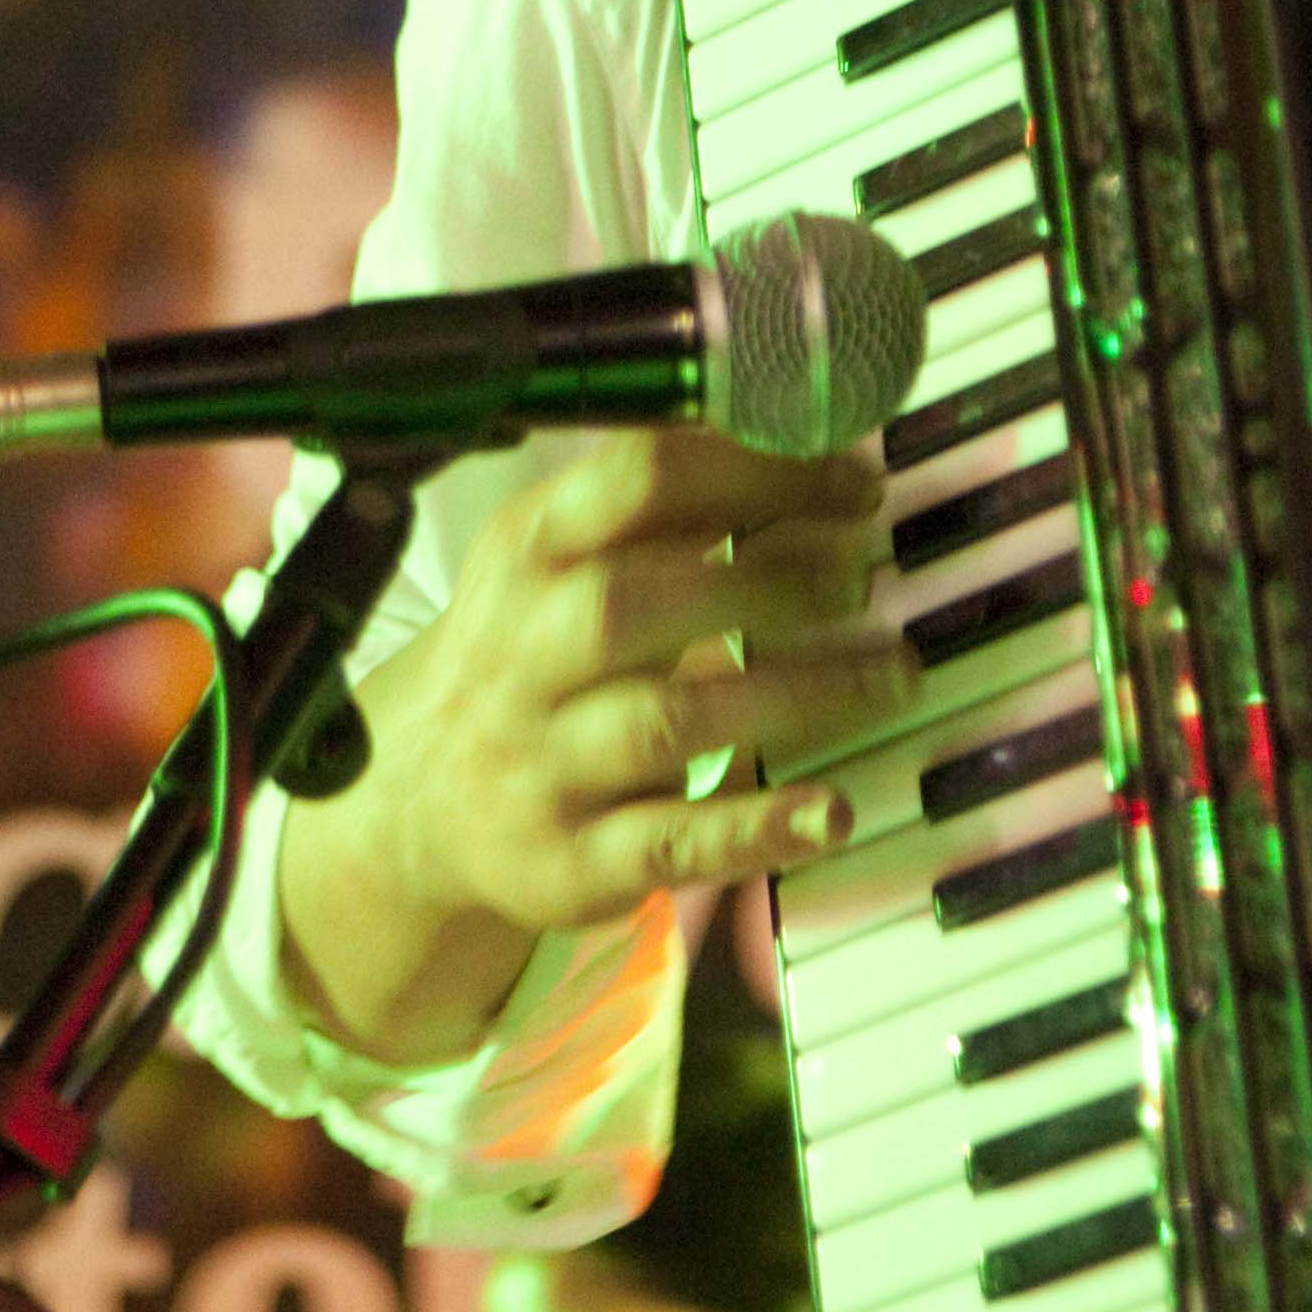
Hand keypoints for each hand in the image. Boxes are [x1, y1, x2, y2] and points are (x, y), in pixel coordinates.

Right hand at [276, 421, 909, 1067]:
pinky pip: (668, 843)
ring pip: (667, 723)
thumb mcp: (564, 557)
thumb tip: (822, 449)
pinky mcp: (568, 861)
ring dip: (797, 695)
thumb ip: (671, 504)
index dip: (761, 471)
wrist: (420, 802)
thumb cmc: (531, 651)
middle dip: (769, 582)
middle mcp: (523, 653)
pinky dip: (755, 827)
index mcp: (530, 550)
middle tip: (860, 579)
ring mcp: (541, 763)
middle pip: (638, 602)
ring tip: (891, 674)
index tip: (855, 482)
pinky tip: (831, 812)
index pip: (639, 482)